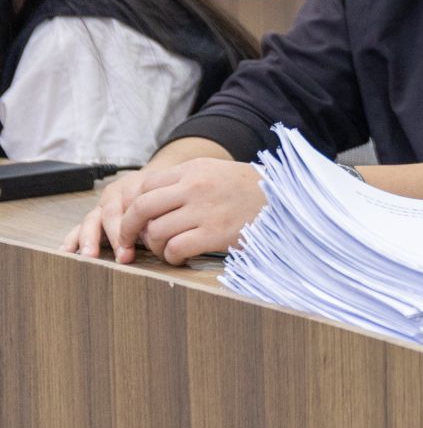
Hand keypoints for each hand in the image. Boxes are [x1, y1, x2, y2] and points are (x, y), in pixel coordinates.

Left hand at [62, 161, 265, 264]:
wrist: (290, 202)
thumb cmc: (253, 192)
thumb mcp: (219, 173)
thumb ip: (188, 180)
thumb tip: (153, 200)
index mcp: (195, 169)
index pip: (146, 186)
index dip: (134, 207)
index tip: (135, 222)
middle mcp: (196, 186)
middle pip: (141, 208)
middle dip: (128, 229)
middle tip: (130, 243)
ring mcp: (205, 210)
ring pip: (155, 232)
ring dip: (155, 246)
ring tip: (166, 250)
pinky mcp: (215, 233)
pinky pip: (175, 249)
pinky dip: (172, 257)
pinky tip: (181, 258)